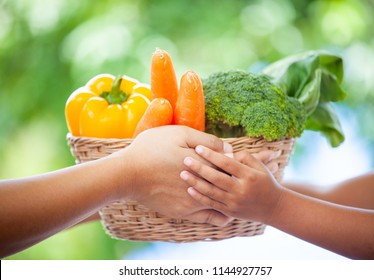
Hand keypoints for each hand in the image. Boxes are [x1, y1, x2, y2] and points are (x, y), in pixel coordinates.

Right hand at [116, 126, 233, 225]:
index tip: (235, 160)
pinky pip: (209, 218)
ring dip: (229, 196)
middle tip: (238, 176)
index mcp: (204, 163)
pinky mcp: (182, 213)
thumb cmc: (151, 148)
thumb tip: (227, 148)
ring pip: (223, 202)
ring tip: (233, 192)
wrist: (126, 174)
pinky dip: (220, 214)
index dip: (235, 162)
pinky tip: (223, 210)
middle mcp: (203, 184)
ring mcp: (193, 202)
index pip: (231, 164)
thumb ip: (207, 140)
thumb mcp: (179, 134)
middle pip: (229, 184)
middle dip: (236, 180)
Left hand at [180, 145, 282, 222]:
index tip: (198, 147)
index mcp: (248, 176)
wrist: (273, 208)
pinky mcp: (229, 212)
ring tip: (183, 174)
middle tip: (185, 159)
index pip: (227, 163)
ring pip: (211, 192)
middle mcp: (241, 190)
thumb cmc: (265, 182)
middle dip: (199, 168)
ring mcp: (234, 202)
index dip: (212, 155)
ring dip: (195, 182)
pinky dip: (200, 197)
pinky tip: (190, 189)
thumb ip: (244, 157)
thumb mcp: (259, 167)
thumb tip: (226, 152)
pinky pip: (212, 204)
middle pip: (216, 177)